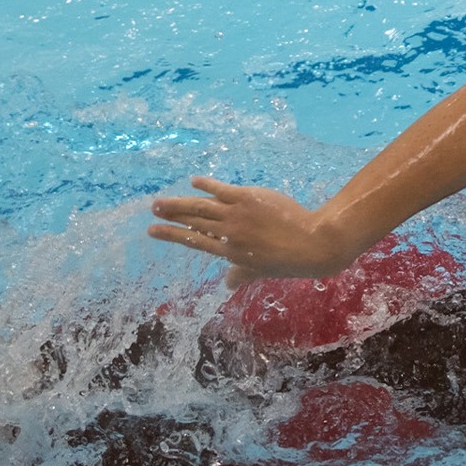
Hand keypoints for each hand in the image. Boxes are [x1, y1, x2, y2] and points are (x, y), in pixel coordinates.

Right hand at [148, 176, 352, 288]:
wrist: (311, 243)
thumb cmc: (289, 259)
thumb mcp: (261, 271)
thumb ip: (241, 274)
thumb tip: (227, 284)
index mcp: (230, 252)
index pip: (195, 241)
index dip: (173, 235)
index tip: (154, 231)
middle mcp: (229, 234)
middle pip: (194, 222)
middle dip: (172, 216)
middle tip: (153, 210)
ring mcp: (237, 215)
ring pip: (202, 207)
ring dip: (180, 203)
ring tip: (162, 200)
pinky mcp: (247, 197)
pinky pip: (222, 189)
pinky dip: (207, 185)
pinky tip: (194, 181)